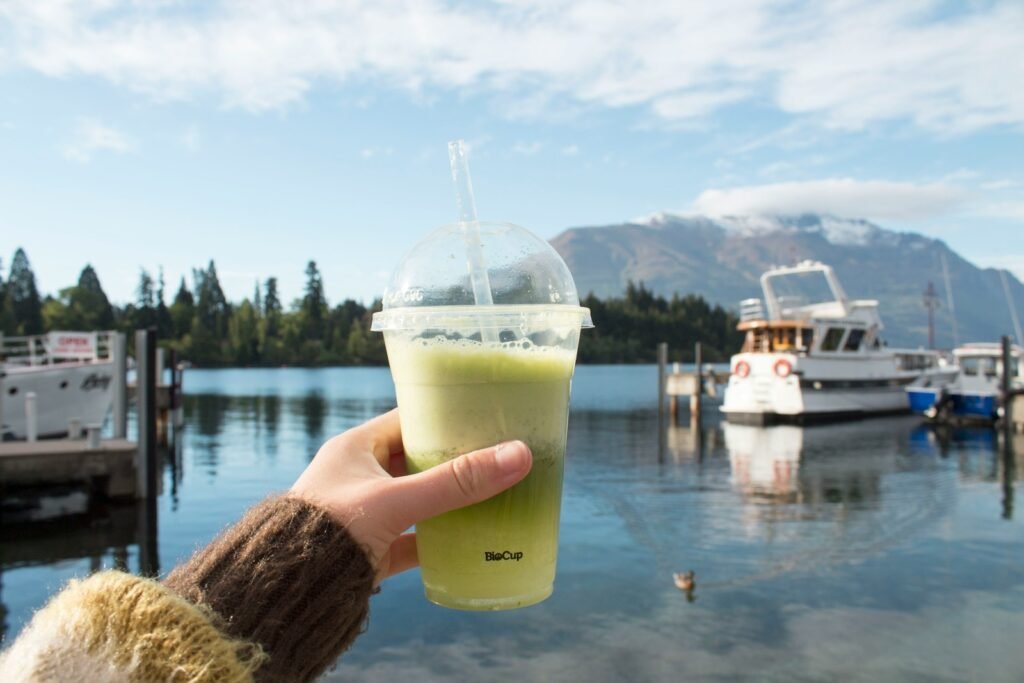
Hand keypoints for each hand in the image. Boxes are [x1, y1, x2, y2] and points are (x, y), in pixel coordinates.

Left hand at [290, 409, 531, 582]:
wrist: (288, 593)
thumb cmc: (331, 530)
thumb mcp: (396, 500)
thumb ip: (455, 481)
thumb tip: (518, 455)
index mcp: (356, 448)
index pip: (408, 419)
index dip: (445, 415)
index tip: (484, 412)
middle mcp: (360, 477)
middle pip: (420, 460)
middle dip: (458, 460)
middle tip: (501, 453)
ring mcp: (368, 514)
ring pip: (421, 500)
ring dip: (454, 500)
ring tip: (498, 491)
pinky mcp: (375, 549)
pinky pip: (418, 538)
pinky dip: (444, 539)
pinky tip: (476, 538)